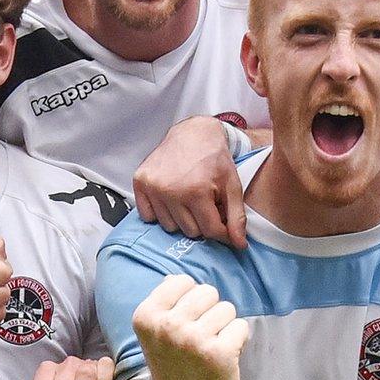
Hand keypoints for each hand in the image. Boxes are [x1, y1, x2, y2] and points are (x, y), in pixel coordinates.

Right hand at [133, 116, 246, 247]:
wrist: (193, 133)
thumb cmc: (215, 159)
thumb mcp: (233, 185)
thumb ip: (237, 217)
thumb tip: (239, 246)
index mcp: (196, 191)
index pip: (210, 231)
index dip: (221, 232)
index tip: (224, 226)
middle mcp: (170, 190)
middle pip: (190, 231)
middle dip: (201, 222)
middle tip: (205, 205)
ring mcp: (153, 187)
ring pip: (169, 226)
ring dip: (181, 219)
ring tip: (188, 200)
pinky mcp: (140, 182)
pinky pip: (149, 216)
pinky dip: (160, 213)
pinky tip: (171, 198)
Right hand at [133, 275, 248, 379]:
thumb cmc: (174, 369)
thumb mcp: (158, 335)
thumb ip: (165, 306)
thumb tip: (173, 279)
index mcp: (146, 316)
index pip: (183, 281)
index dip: (191, 302)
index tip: (183, 326)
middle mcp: (167, 326)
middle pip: (207, 292)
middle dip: (210, 313)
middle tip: (198, 342)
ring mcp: (193, 340)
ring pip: (227, 308)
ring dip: (224, 328)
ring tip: (209, 351)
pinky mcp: (220, 353)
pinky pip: (241, 327)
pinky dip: (238, 341)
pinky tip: (223, 359)